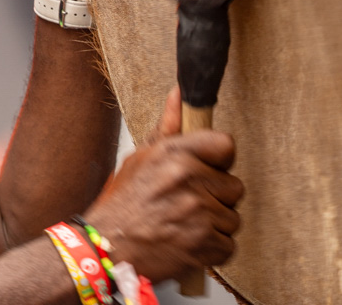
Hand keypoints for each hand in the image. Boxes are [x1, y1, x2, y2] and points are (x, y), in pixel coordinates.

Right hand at [83, 87, 243, 282]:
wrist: (107, 247)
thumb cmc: (122, 203)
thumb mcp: (140, 158)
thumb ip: (167, 128)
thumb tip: (180, 93)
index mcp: (174, 154)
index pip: (225, 145)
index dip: (217, 160)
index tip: (206, 170)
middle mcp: (189, 180)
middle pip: (233, 186)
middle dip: (214, 196)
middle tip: (186, 203)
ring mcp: (200, 214)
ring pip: (232, 217)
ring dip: (213, 224)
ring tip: (183, 224)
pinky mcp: (206, 244)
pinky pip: (229, 244)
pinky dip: (211, 248)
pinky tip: (188, 242)